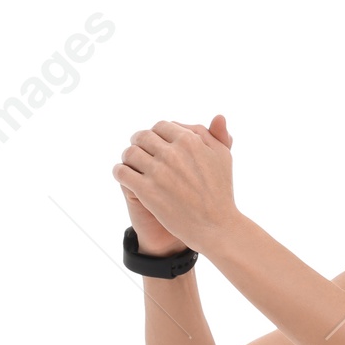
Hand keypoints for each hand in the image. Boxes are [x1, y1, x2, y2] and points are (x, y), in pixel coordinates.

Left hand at [113, 115, 236, 251]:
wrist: (216, 228)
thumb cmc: (221, 193)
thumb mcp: (224, 159)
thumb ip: (216, 135)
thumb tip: (218, 116)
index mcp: (189, 140)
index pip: (161, 126)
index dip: (157, 135)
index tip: (157, 145)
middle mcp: (172, 153)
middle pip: (142, 137)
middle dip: (140, 143)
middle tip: (141, 154)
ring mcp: (158, 172)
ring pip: (130, 153)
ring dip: (128, 158)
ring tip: (132, 166)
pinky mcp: (147, 191)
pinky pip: (122, 172)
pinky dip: (120, 172)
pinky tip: (124, 177)